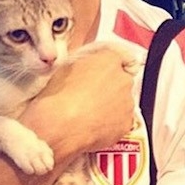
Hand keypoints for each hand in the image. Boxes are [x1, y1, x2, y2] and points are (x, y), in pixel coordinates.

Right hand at [22, 47, 136, 156]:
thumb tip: (86, 71)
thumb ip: (85, 64)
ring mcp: (127, 104)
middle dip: (110, 87)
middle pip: (121, 81)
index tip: (102, 74)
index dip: (109, 68)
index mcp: (109, 60)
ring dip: (111, 106)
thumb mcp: (66, 67)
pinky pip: (120, 122)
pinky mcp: (126, 125)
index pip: (121, 58)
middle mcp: (123, 79)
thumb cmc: (58, 95)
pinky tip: (92, 126)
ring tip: (89, 115)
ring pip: (122, 103)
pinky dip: (110, 124)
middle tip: (90, 96)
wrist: (60, 126)